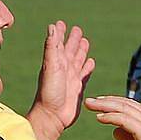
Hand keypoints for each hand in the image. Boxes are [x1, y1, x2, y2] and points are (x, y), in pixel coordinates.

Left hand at [27, 21, 95, 139]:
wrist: (52, 116)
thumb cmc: (49, 92)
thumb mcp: (51, 66)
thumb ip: (52, 47)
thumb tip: (52, 26)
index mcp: (55, 62)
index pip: (57, 43)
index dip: (60, 33)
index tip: (61, 23)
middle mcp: (63, 68)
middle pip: (70, 50)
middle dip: (73, 40)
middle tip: (77, 30)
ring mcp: (71, 78)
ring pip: (78, 61)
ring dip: (81, 52)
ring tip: (85, 42)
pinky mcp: (78, 88)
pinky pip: (84, 74)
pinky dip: (87, 68)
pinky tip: (91, 62)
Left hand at [85, 96, 140, 139]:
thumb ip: (129, 139)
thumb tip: (115, 131)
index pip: (132, 106)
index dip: (115, 104)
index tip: (100, 104)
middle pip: (126, 103)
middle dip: (106, 100)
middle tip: (90, 101)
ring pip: (124, 108)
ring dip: (105, 105)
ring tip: (90, 105)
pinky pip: (126, 120)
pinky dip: (111, 116)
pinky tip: (100, 117)